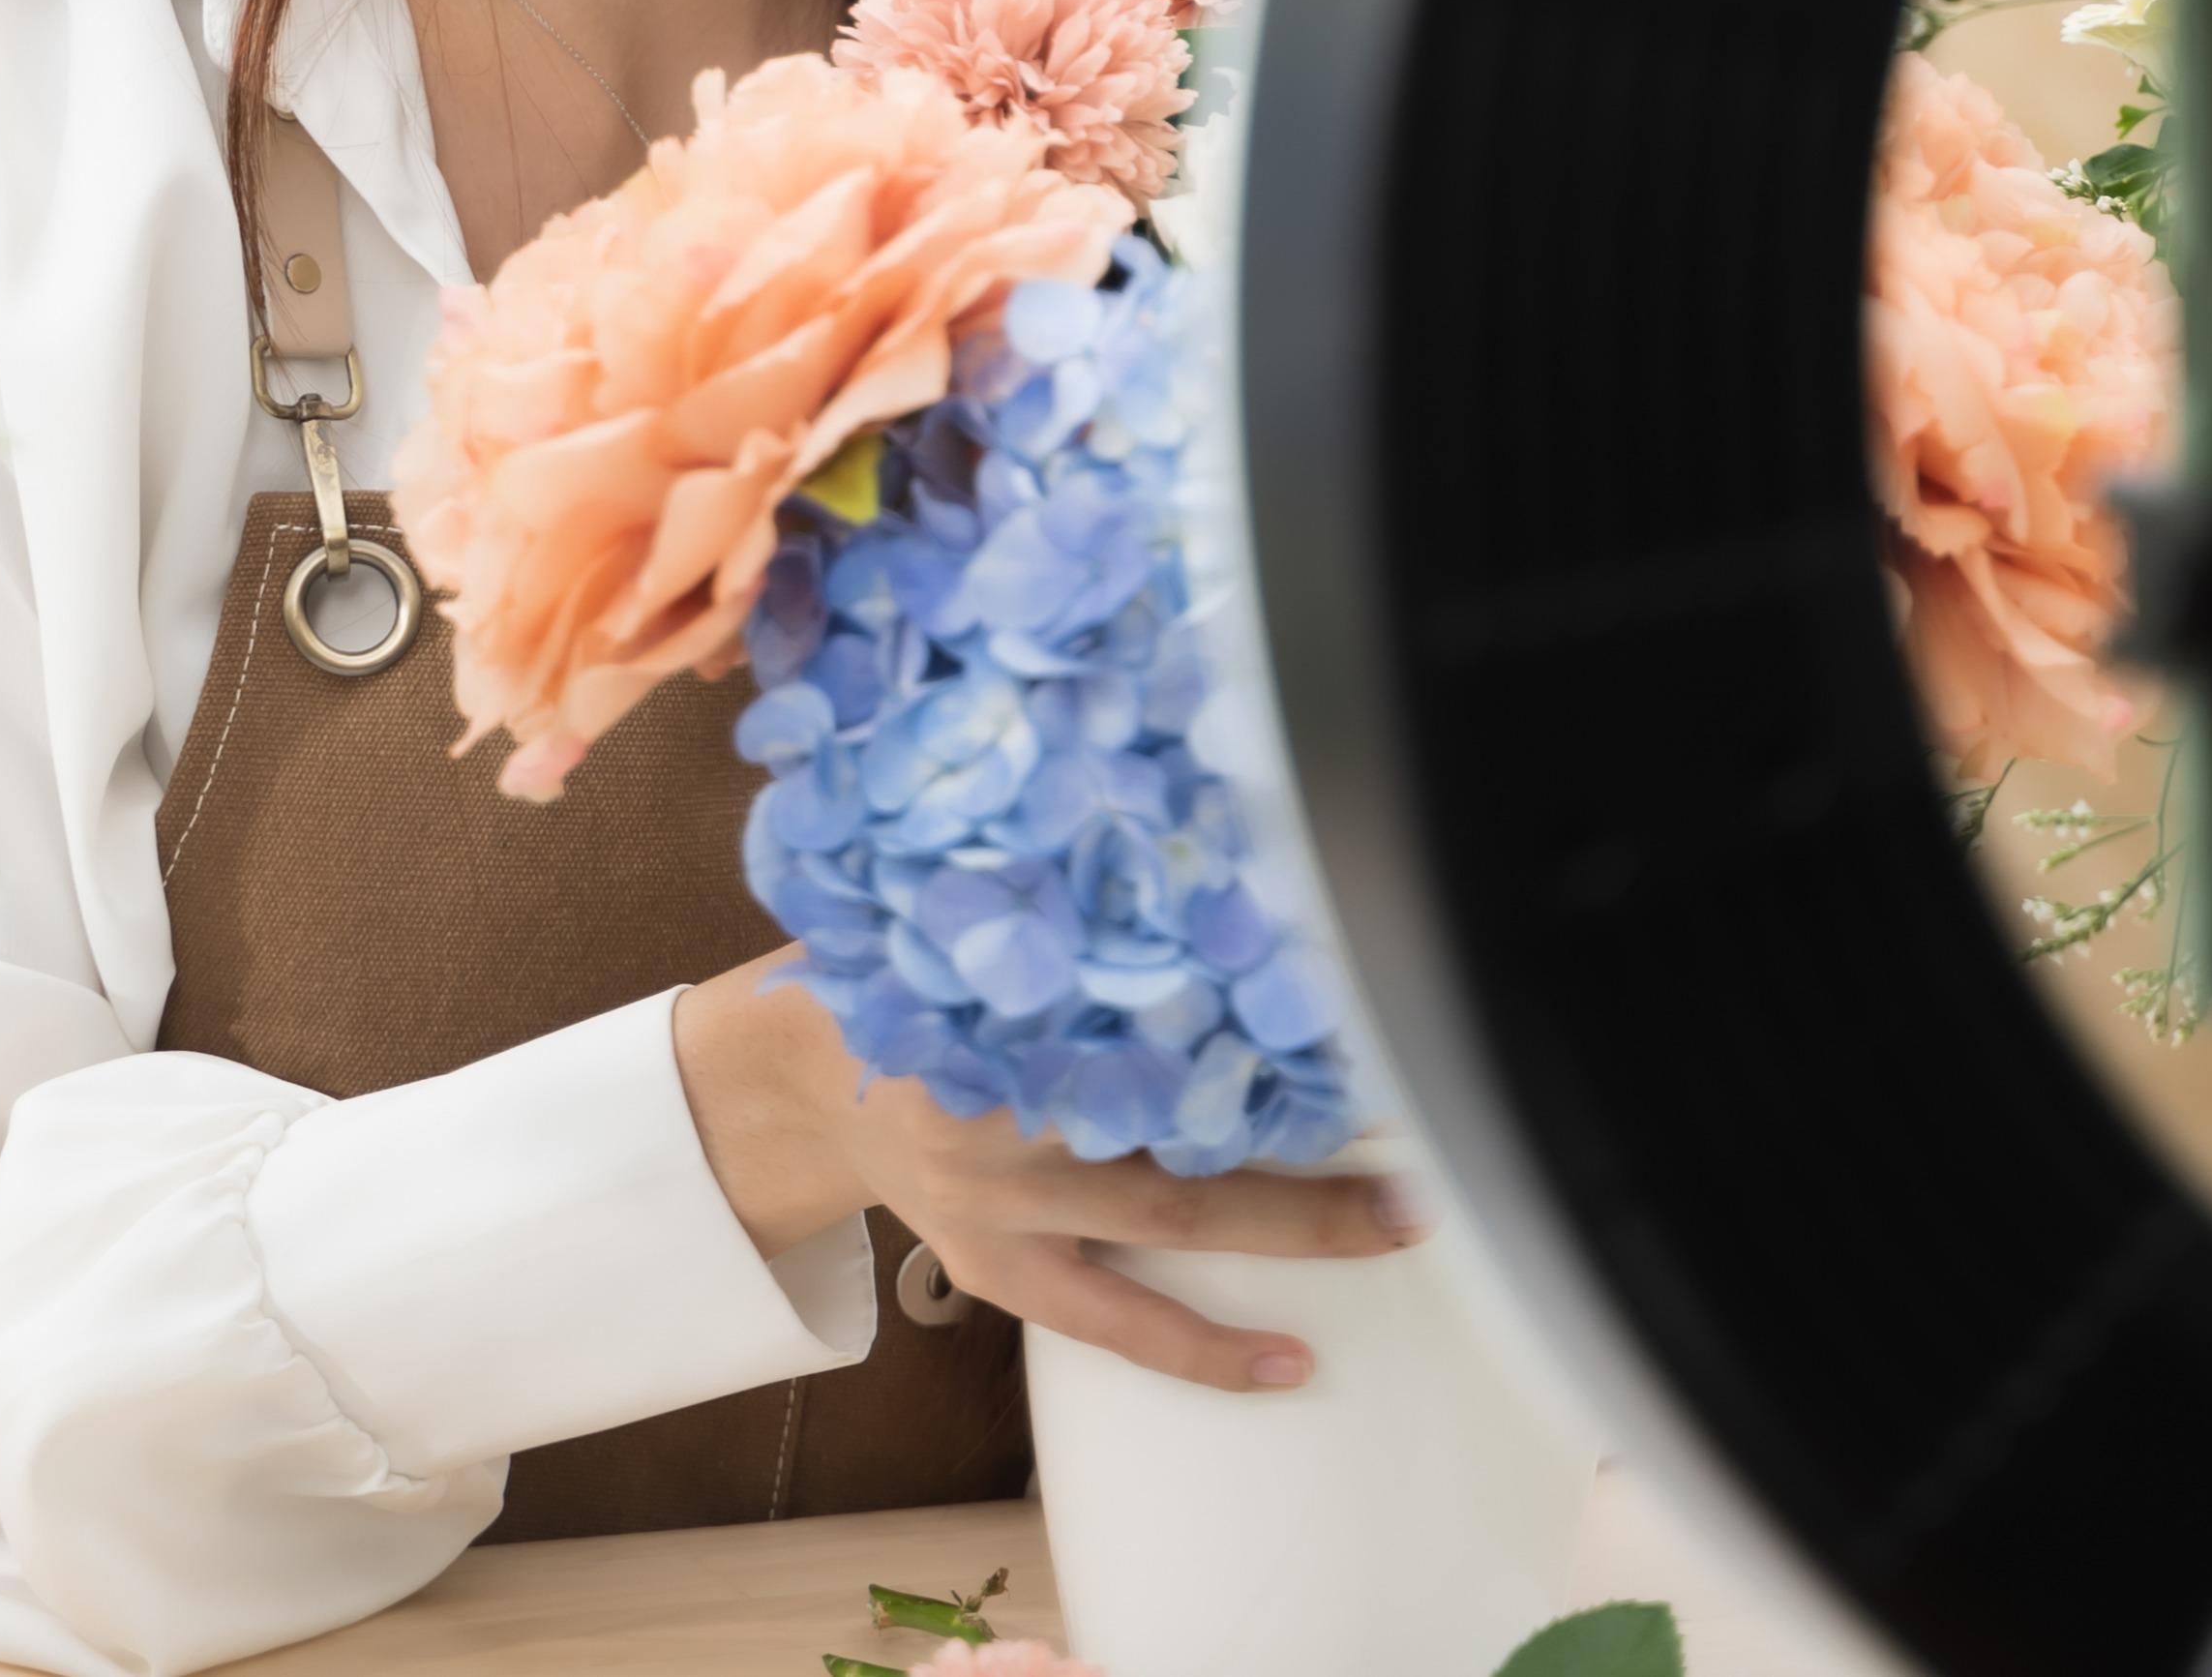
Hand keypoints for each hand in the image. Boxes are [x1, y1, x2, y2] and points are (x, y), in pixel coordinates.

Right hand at [669, 944, 1420, 1393]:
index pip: (1135, 995)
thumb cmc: (905, 974)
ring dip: (1288, 1222)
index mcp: (984, 999)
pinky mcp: (996, 1266)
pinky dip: (1201, 1345)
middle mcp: (989, 1105)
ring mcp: (994, 1201)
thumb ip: (1062, 907)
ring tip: (1395, 1223)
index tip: (1345, 979)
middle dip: (1300, 1111)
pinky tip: (1287, 1360)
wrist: (793, 1082)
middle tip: (1419, 1106)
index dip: (1242, 993)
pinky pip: (1112, 1321)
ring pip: (1162, 1217)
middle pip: (1169, 1108)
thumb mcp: (963, 918)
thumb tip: (1223, 851)